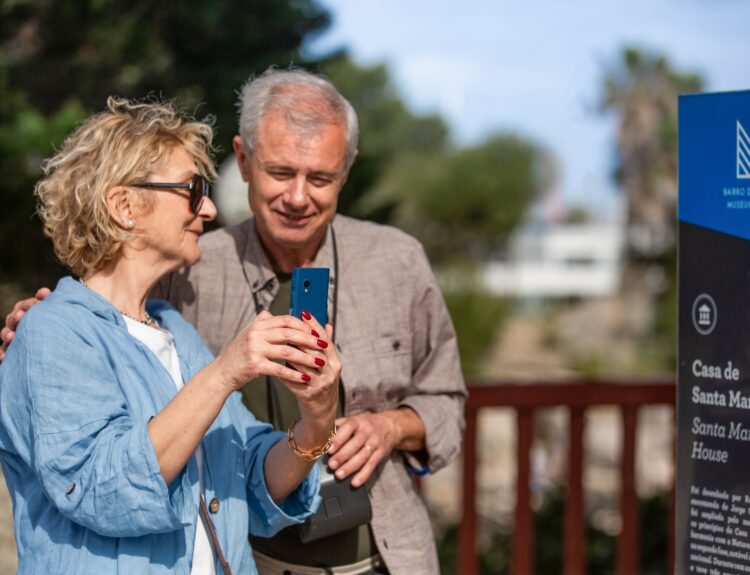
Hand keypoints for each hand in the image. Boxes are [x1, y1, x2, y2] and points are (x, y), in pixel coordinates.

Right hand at [0, 288, 49, 361]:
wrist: (56, 348)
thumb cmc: (54, 324)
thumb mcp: (53, 312)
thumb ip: (48, 302)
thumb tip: (43, 292)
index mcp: (26, 312)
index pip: (24, 306)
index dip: (29, 304)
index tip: (37, 303)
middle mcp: (17, 324)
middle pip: (12, 319)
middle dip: (16, 317)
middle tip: (21, 316)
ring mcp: (13, 337)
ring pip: (6, 334)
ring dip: (7, 334)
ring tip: (12, 336)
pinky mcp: (12, 352)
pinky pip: (3, 352)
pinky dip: (1, 354)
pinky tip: (3, 356)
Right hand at [213, 311, 327, 390]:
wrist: (222, 372)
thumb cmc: (239, 354)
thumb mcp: (249, 334)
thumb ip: (263, 323)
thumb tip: (276, 314)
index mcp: (259, 324)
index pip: (286, 320)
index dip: (304, 326)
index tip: (317, 332)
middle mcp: (256, 334)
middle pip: (290, 334)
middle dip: (310, 340)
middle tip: (324, 346)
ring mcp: (255, 349)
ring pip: (288, 351)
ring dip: (307, 358)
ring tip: (320, 362)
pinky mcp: (255, 365)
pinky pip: (280, 369)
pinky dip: (294, 374)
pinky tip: (305, 378)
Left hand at [283, 311, 340, 443]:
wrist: (321, 412)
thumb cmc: (321, 382)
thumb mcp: (327, 365)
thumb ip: (326, 346)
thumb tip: (328, 324)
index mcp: (335, 362)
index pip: (325, 339)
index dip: (314, 325)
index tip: (303, 312)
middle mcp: (331, 373)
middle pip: (313, 350)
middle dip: (298, 337)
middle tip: (284, 325)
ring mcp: (320, 385)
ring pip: (301, 364)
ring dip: (288, 353)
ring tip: (276, 343)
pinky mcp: (308, 395)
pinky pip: (293, 380)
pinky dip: (283, 372)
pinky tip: (274, 365)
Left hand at [327, 412, 399, 487]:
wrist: (390, 426)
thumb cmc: (365, 424)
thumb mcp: (354, 420)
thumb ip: (339, 425)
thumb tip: (321, 433)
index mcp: (358, 421)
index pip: (348, 428)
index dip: (339, 439)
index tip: (329, 449)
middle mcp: (368, 431)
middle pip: (355, 445)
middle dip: (342, 456)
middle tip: (331, 465)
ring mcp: (375, 443)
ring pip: (363, 456)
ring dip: (350, 467)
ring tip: (339, 475)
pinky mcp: (381, 453)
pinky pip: (372, 465)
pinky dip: (363, 475)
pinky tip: (355, 482)